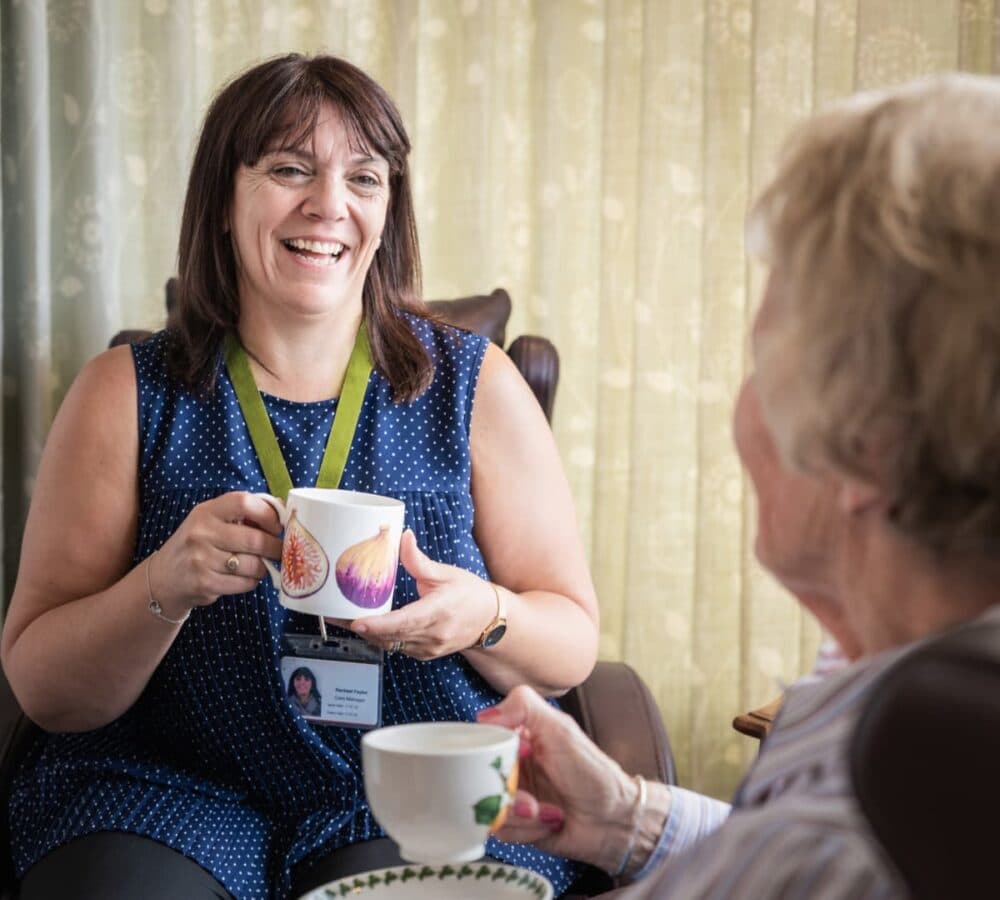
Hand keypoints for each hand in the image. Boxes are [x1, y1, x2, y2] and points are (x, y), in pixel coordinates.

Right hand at [148, 491, 282, 619]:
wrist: (163, 578)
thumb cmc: (198, 545)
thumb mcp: (211, 522)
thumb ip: (242, 515)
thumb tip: (283, 514)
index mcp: (206, 511)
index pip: (244, 502)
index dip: (267, 514)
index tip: (277, 526)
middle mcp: (201, 533)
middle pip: (254, 539)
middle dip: (275, 548)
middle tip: (281, 551)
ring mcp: (201, 559)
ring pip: (253, 565)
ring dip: (264, 567)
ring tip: (261, 566)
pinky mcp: (204, 583)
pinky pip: (244, 583)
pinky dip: (252, 582)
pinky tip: (245, 578)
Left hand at [347, 530, 495, 658]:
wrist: (489, 620)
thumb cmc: (470, 594)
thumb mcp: (446, 573)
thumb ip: (419, 560)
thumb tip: (402, 537)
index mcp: (439, 612)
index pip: (404, 622)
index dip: (378, 625)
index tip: (356, 621)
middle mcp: (433, 635)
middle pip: (389, 636)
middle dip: (359, 627)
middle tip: (332, 613)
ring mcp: (428, 648)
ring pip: (389, 644)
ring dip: (366, 633)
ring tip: (340, 618)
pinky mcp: (423, 654)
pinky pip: (396, 647)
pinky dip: (379, 637)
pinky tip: (364, 625)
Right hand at [476, 685, 637, 873]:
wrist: (614, 818)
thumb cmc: (592, 771)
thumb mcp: (560, 729)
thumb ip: (523, 706)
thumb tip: (484, 716)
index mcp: (516, 738)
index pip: (481, 740)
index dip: (490, 752)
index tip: (517, 756)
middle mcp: (510, 766)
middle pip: (478, 777)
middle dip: (506, 792)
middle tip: (529, 797)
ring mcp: (511, 796)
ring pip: (488, 806)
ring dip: (520, 814)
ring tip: (546, 811)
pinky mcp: (515, 825)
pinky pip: (501, 830)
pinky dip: (526, 829)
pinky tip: (550, 821)